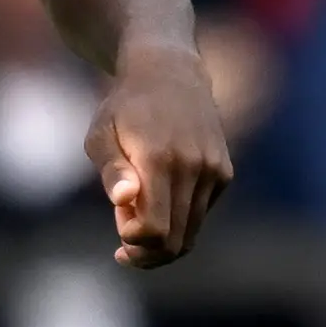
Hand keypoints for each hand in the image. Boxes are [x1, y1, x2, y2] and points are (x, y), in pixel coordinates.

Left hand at [87, 44, 234, 267]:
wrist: (170, 73)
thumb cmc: (124, 108)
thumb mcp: (102, 134)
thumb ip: (112, 171)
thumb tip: (125, 199)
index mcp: (160, 160)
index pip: (154, 228)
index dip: (134, 243)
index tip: (118, 231)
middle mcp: (194, 167)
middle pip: (175, 240)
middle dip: (146, 253)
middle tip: (122, 248)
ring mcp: (213, 171)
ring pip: (190, 233)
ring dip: (162, 241)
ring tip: (135, 222)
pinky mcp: (223, 173)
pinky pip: (200, 216)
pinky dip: (178, 222)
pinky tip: (157, 204)